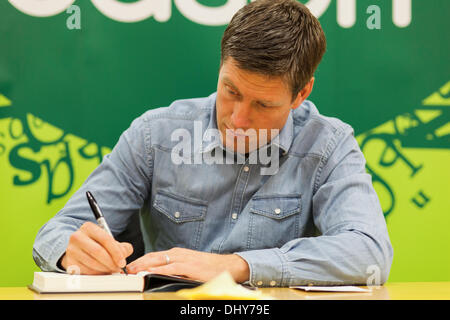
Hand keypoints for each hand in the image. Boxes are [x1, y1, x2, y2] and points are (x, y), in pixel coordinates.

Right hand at [61, 221, 133, 274]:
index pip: (105, 239)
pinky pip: (86, 271)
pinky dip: (97, 273)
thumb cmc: (96, 244)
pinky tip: (102, 271)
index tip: (122, 261)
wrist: (77, 249)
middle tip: (118, 267)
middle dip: (111, 262)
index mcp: (88, 227)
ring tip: (111, 269)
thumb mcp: (108, 240)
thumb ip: (121, 246)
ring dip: (105, 269)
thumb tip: (125, 254)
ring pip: (92, 263)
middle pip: (98, 252)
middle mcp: (77, 237)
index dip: (116, 252)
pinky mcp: (69, 263)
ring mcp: (71, 250)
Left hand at [126, 247, 249, 282]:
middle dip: (138, 262)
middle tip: (125, 269)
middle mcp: (178, 254)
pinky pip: (171, 268)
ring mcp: (184, 259)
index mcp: (176, 253)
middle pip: (153, 256)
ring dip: (144, 265)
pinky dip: (159, 269)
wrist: (227, 266)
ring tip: (132, 271)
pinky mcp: (189, 267)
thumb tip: (158, 274)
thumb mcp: (188, 265)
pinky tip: (150, 272)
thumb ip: (174, 268)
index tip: (129, 266)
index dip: (140, 260)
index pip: (153, 255)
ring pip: (159, 260)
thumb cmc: (208, 267)